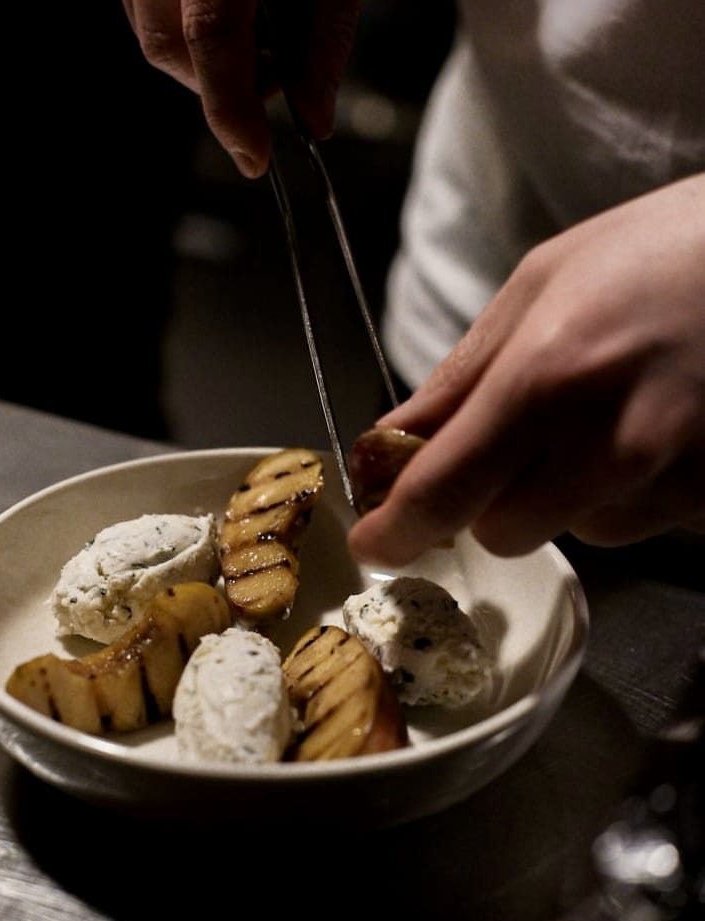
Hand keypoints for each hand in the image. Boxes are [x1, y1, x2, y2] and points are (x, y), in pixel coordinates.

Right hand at [121, 0, 358, 177]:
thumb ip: (324, 38)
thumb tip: (316, 120)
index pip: (211, 37)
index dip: (232, 108)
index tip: (254, 158)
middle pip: (168, 47)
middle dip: (219, 84)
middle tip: (272, 73)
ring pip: (151, 35)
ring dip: (202, 59)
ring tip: (256, 35)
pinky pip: (145, 11)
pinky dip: (185, 33)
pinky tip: (229, 15)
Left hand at [348, 173, 704, 563]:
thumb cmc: (659, 250)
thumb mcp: (540, 285)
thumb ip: (459, 379)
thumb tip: (391, 446)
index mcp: (546, 378)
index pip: (442, 492)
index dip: (395, 529)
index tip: (374, 542)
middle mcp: (612, 445)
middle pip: (503, 533)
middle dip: (491, 499)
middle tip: (519, 440)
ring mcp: (676, 480)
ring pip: (579, 531)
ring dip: (571, 492)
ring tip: (614, 409)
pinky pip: (642, 521)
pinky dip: (632, 489)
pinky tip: (661, 425)